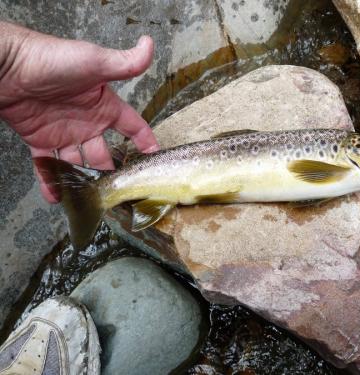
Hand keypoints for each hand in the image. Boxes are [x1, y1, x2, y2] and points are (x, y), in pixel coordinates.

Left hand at [0, 22, 159, 202]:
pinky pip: (49, 165)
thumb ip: (125, 62)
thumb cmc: (52, 59)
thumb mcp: (95, 62)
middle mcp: (88, 122)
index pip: (132, 126)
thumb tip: (149, 46)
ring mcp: (65, 133)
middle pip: (106, 153)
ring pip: (80, 163)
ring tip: (92, 200)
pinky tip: (57, 197)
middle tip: (120, 191)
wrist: (7, 66)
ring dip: (85, 181)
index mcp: (104, 106)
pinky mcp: (41, 140)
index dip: (144, 141)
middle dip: (113, 172)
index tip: (154, 157)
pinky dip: (52, 181)